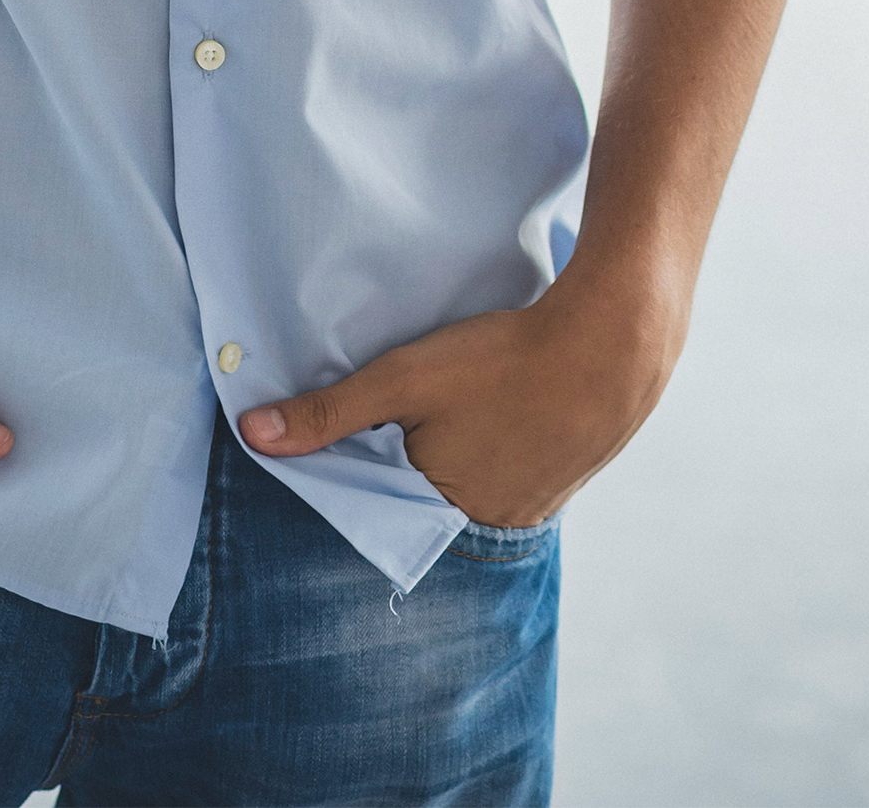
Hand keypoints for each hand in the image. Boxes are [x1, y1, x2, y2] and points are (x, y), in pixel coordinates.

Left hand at [235, 266, 681, 529]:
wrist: (614, 343)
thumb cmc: (503, 363)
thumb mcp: (403, 380)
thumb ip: (328, 413)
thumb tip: (254, 437)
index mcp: (444, 513)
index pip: (379, 502)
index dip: (364, 462)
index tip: (362, 423)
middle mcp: (491, 525)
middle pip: (426, 496)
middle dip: (410, 459)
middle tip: (414, 408)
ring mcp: (535, 506)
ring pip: (472, 481)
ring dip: (457, 451)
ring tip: (459, 404)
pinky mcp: (566, 478)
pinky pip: (513, 471)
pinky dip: (498, 445)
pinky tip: (499, 408)